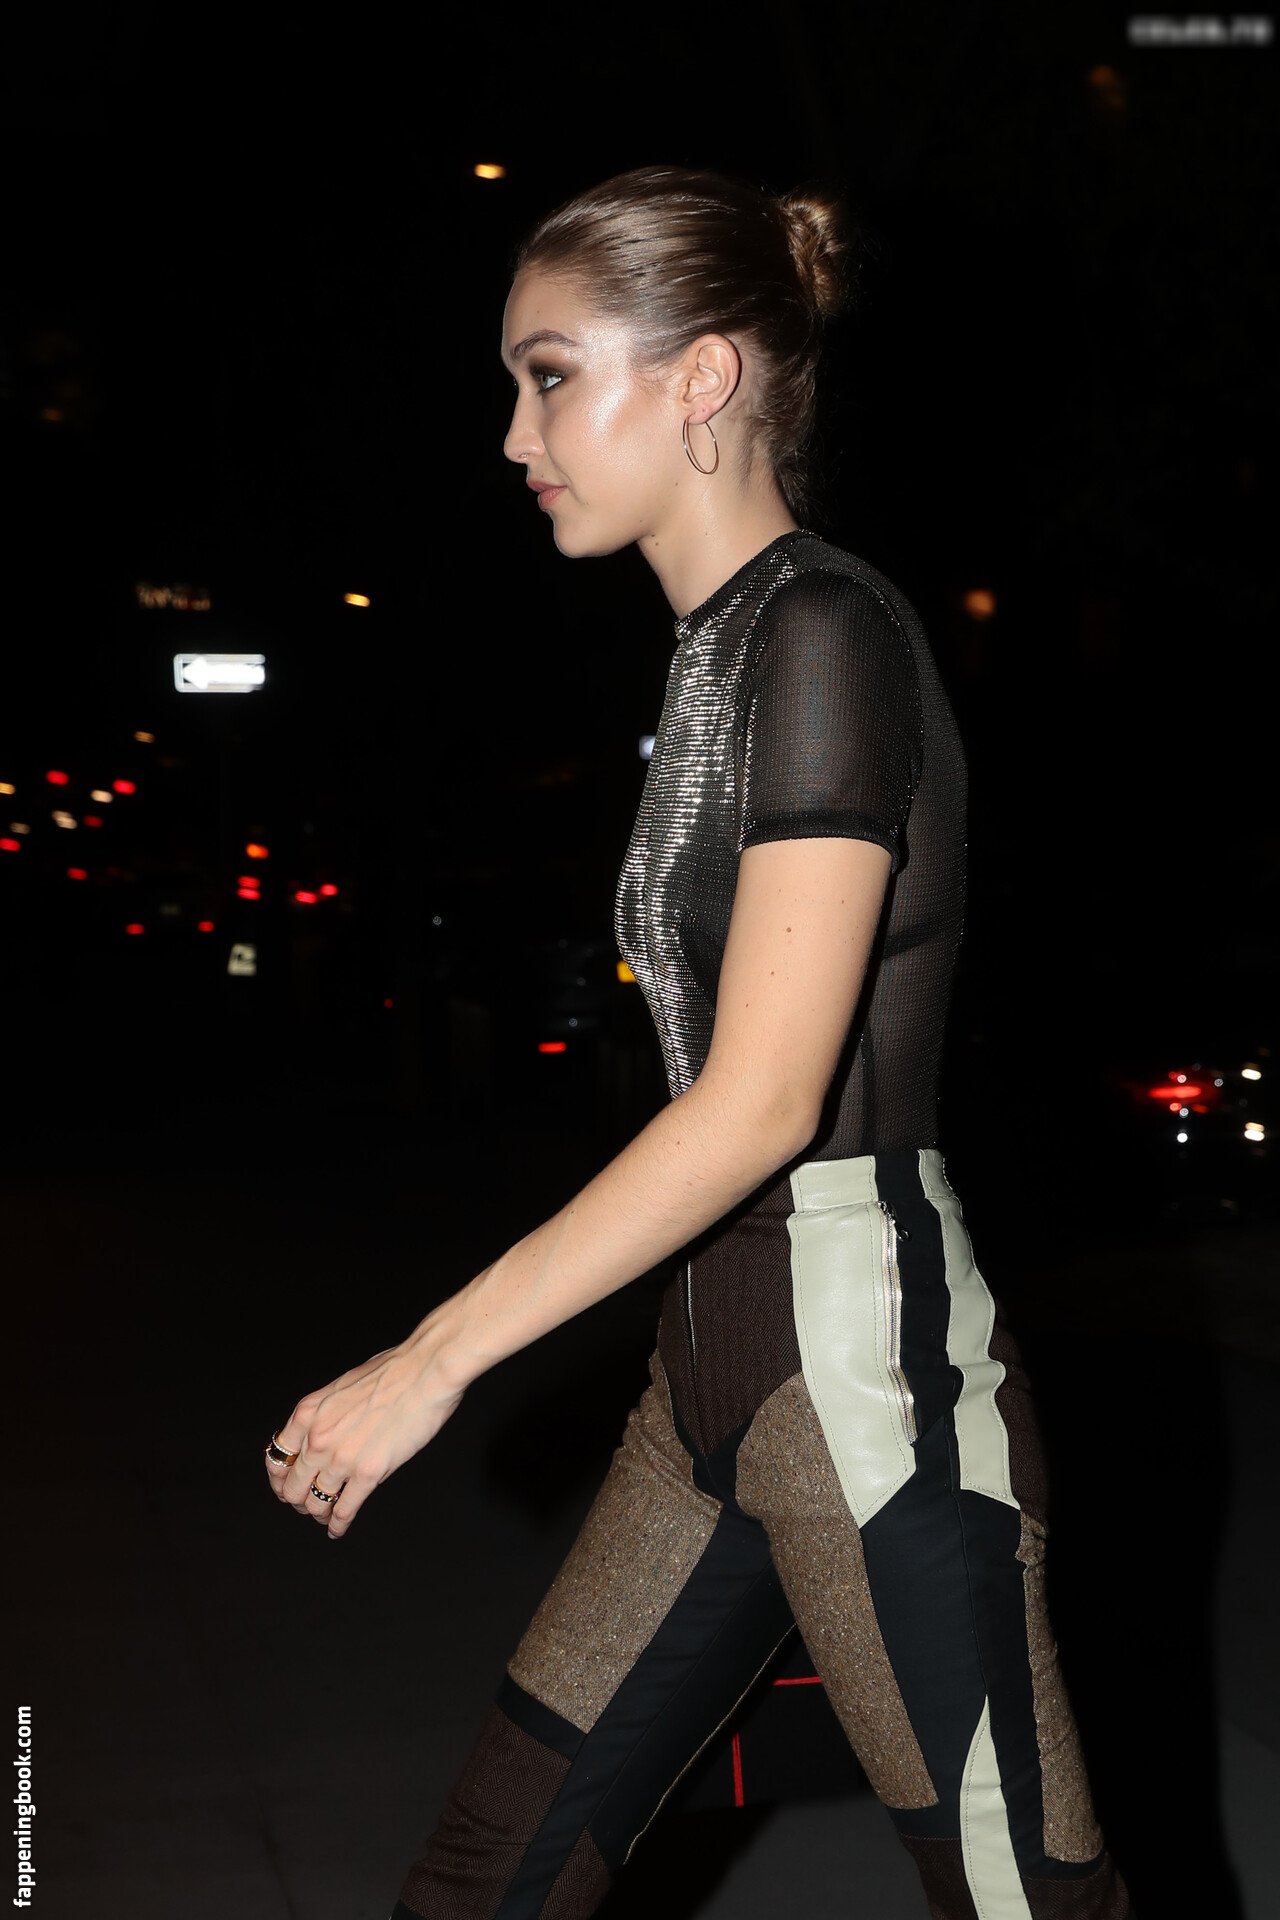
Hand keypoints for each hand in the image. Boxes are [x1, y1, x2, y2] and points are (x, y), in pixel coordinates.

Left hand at [264, 1336, 465, 1538]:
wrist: (424, 1371)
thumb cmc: (392, 1371)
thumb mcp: (342, 1387)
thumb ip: (326, 1414)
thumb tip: (323, 1431)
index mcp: (308, 1414)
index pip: (276, 1458)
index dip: (279, 1478)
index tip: (285, 1484)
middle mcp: (317, 1439)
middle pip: (292, 1487)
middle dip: (298, 1499)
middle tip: (308, 1502)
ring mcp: (341, 1459)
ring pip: (315, 1503)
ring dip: (319, 1513)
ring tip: (326, 1516)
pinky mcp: (368, 1474)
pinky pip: (344, 1510)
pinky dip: (338, 1525)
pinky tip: (338, 1529)